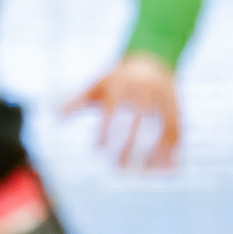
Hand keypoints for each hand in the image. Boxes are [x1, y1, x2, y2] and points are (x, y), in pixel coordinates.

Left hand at [64, 51, 180, 169]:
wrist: (153, 58)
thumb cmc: (117, 78)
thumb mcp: (96, 85)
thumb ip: (77, 100)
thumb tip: (55, 116)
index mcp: (121, 85)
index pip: (112, 112)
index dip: (105, 132)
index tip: (98, 151)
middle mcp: (144, 92)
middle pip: (138, 123)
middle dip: (129, 147)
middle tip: (118, 169)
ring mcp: (163, 100)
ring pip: (161, 130)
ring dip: (154, 155)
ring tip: (143, 176)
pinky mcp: (177, 108)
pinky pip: (177, 132)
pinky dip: (174, 152)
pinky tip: (168, 171)